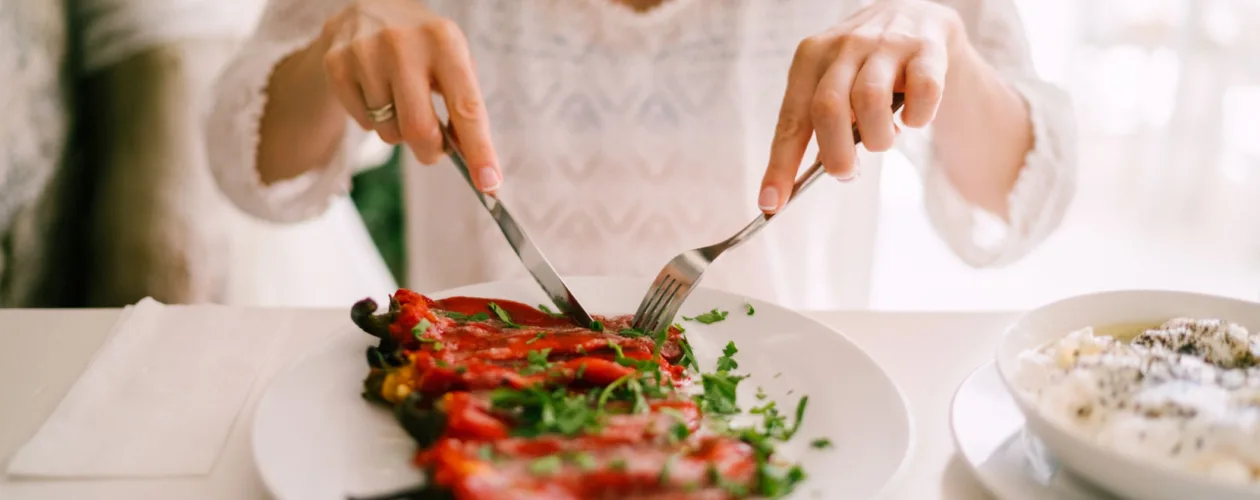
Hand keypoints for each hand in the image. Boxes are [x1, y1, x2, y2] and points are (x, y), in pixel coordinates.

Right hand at [319, 0, 500, 190]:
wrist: (371, 5)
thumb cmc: (424, 45)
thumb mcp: (453, 59)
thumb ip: (464, 106)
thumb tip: (474, 162)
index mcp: (444, 41)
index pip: (466, 107)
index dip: (479, 150)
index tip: (489, 183)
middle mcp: (403, 43)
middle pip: (419, 129)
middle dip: (431, 151)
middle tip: (435, 150)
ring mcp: (365, 52)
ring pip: (389, 131)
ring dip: (400, 131)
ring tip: (400, 100)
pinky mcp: (336, 64)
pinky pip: (363, 123)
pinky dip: (375, 120)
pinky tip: (376, 90)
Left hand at [758, 0, 963, 212]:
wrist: (914, 14)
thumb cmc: (865, 66)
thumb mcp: (835, 85)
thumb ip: (823, 124)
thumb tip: (817, 173)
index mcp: (810, 58)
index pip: (790, 120)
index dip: (781, 165)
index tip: (772, 203)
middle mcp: (844, 46)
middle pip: (828, 109)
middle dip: (836, 155)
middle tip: (847, 172)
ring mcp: (886, 44)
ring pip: (871, 102)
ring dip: (878, 139)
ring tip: (884, 140)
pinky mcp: (926, 49)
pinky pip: (922, 93)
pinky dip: (918, 117)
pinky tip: (913, 119)